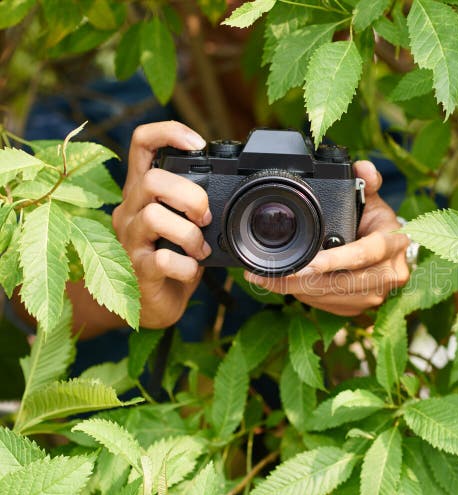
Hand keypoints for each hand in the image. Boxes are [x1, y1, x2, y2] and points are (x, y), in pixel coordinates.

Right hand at [112, 121, 211, 328]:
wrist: (153, 304)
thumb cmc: (173, 259)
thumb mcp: (184, 222)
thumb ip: (196, 203)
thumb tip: (234, 189)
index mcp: (143, 191)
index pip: (142, 143)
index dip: (167, 132)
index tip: (198, 143)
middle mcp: (130, 210)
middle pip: (152, 180)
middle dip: (190, 196)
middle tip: (206, 218)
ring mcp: (129, 240)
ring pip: (154, 216)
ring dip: (189, 234)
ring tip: (198, 249)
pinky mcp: (136, 269)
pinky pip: (161, 259)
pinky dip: (187, 267)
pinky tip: (192, 270)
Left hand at [245, 161, 410, 315]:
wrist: (390, 252)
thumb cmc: (376, 223)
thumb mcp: (373, 200)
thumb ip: (366, 181)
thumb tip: (362, 167)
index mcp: (393, 244)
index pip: (364, 254)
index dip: (336, 260)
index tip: (308, 263)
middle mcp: (390, 273)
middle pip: (342, 282)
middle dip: (303, 280)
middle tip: (269, 274)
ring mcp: (377, 294)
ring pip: (332, 297)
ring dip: (298, 291)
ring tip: (266, 280)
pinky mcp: (362, 308)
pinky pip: (329, 305)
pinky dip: (305, 297)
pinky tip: (284, 287)